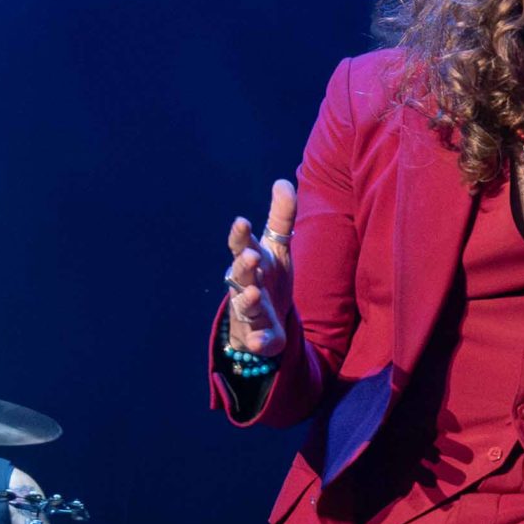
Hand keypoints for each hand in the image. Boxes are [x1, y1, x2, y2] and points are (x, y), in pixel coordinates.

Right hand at [224, 180, 296, 356]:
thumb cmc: (268, 275)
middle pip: (240, 274)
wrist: (265, 318)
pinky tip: (261, 341)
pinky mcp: (260, 335)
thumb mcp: (279, 246)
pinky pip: (257, 339)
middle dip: (244, 266)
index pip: (240, 245)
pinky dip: (258, 340)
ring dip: (249, 299)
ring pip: (245, 304)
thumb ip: (281, 216)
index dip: (240, 235)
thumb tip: (283, 181)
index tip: (242, 221)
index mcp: (249, 261)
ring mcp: (251, 310)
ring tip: (255, 293)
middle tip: (251, 256)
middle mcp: (245, 284)